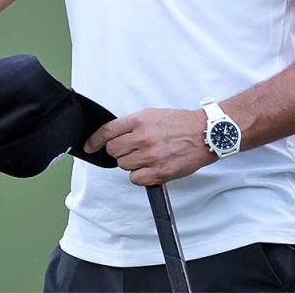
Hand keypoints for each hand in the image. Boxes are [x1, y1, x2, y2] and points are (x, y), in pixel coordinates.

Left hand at [83, 108, 215, 185]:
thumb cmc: (180, 124)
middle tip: (131, 149)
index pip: (107, 131)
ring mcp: (151, 156)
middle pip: (113, 150)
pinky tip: (150, 167)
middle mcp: (143, 138)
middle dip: (118, 151)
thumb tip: (113, 135)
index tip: (89, 146)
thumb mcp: (152, 115)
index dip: (94, 140)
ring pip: (123, 165)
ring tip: (146, 156)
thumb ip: (131, 125)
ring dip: (130, 163)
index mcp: (139, 121)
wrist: (206, 134)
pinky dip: (140, 176)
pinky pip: (136, 179)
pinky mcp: (160, 172)